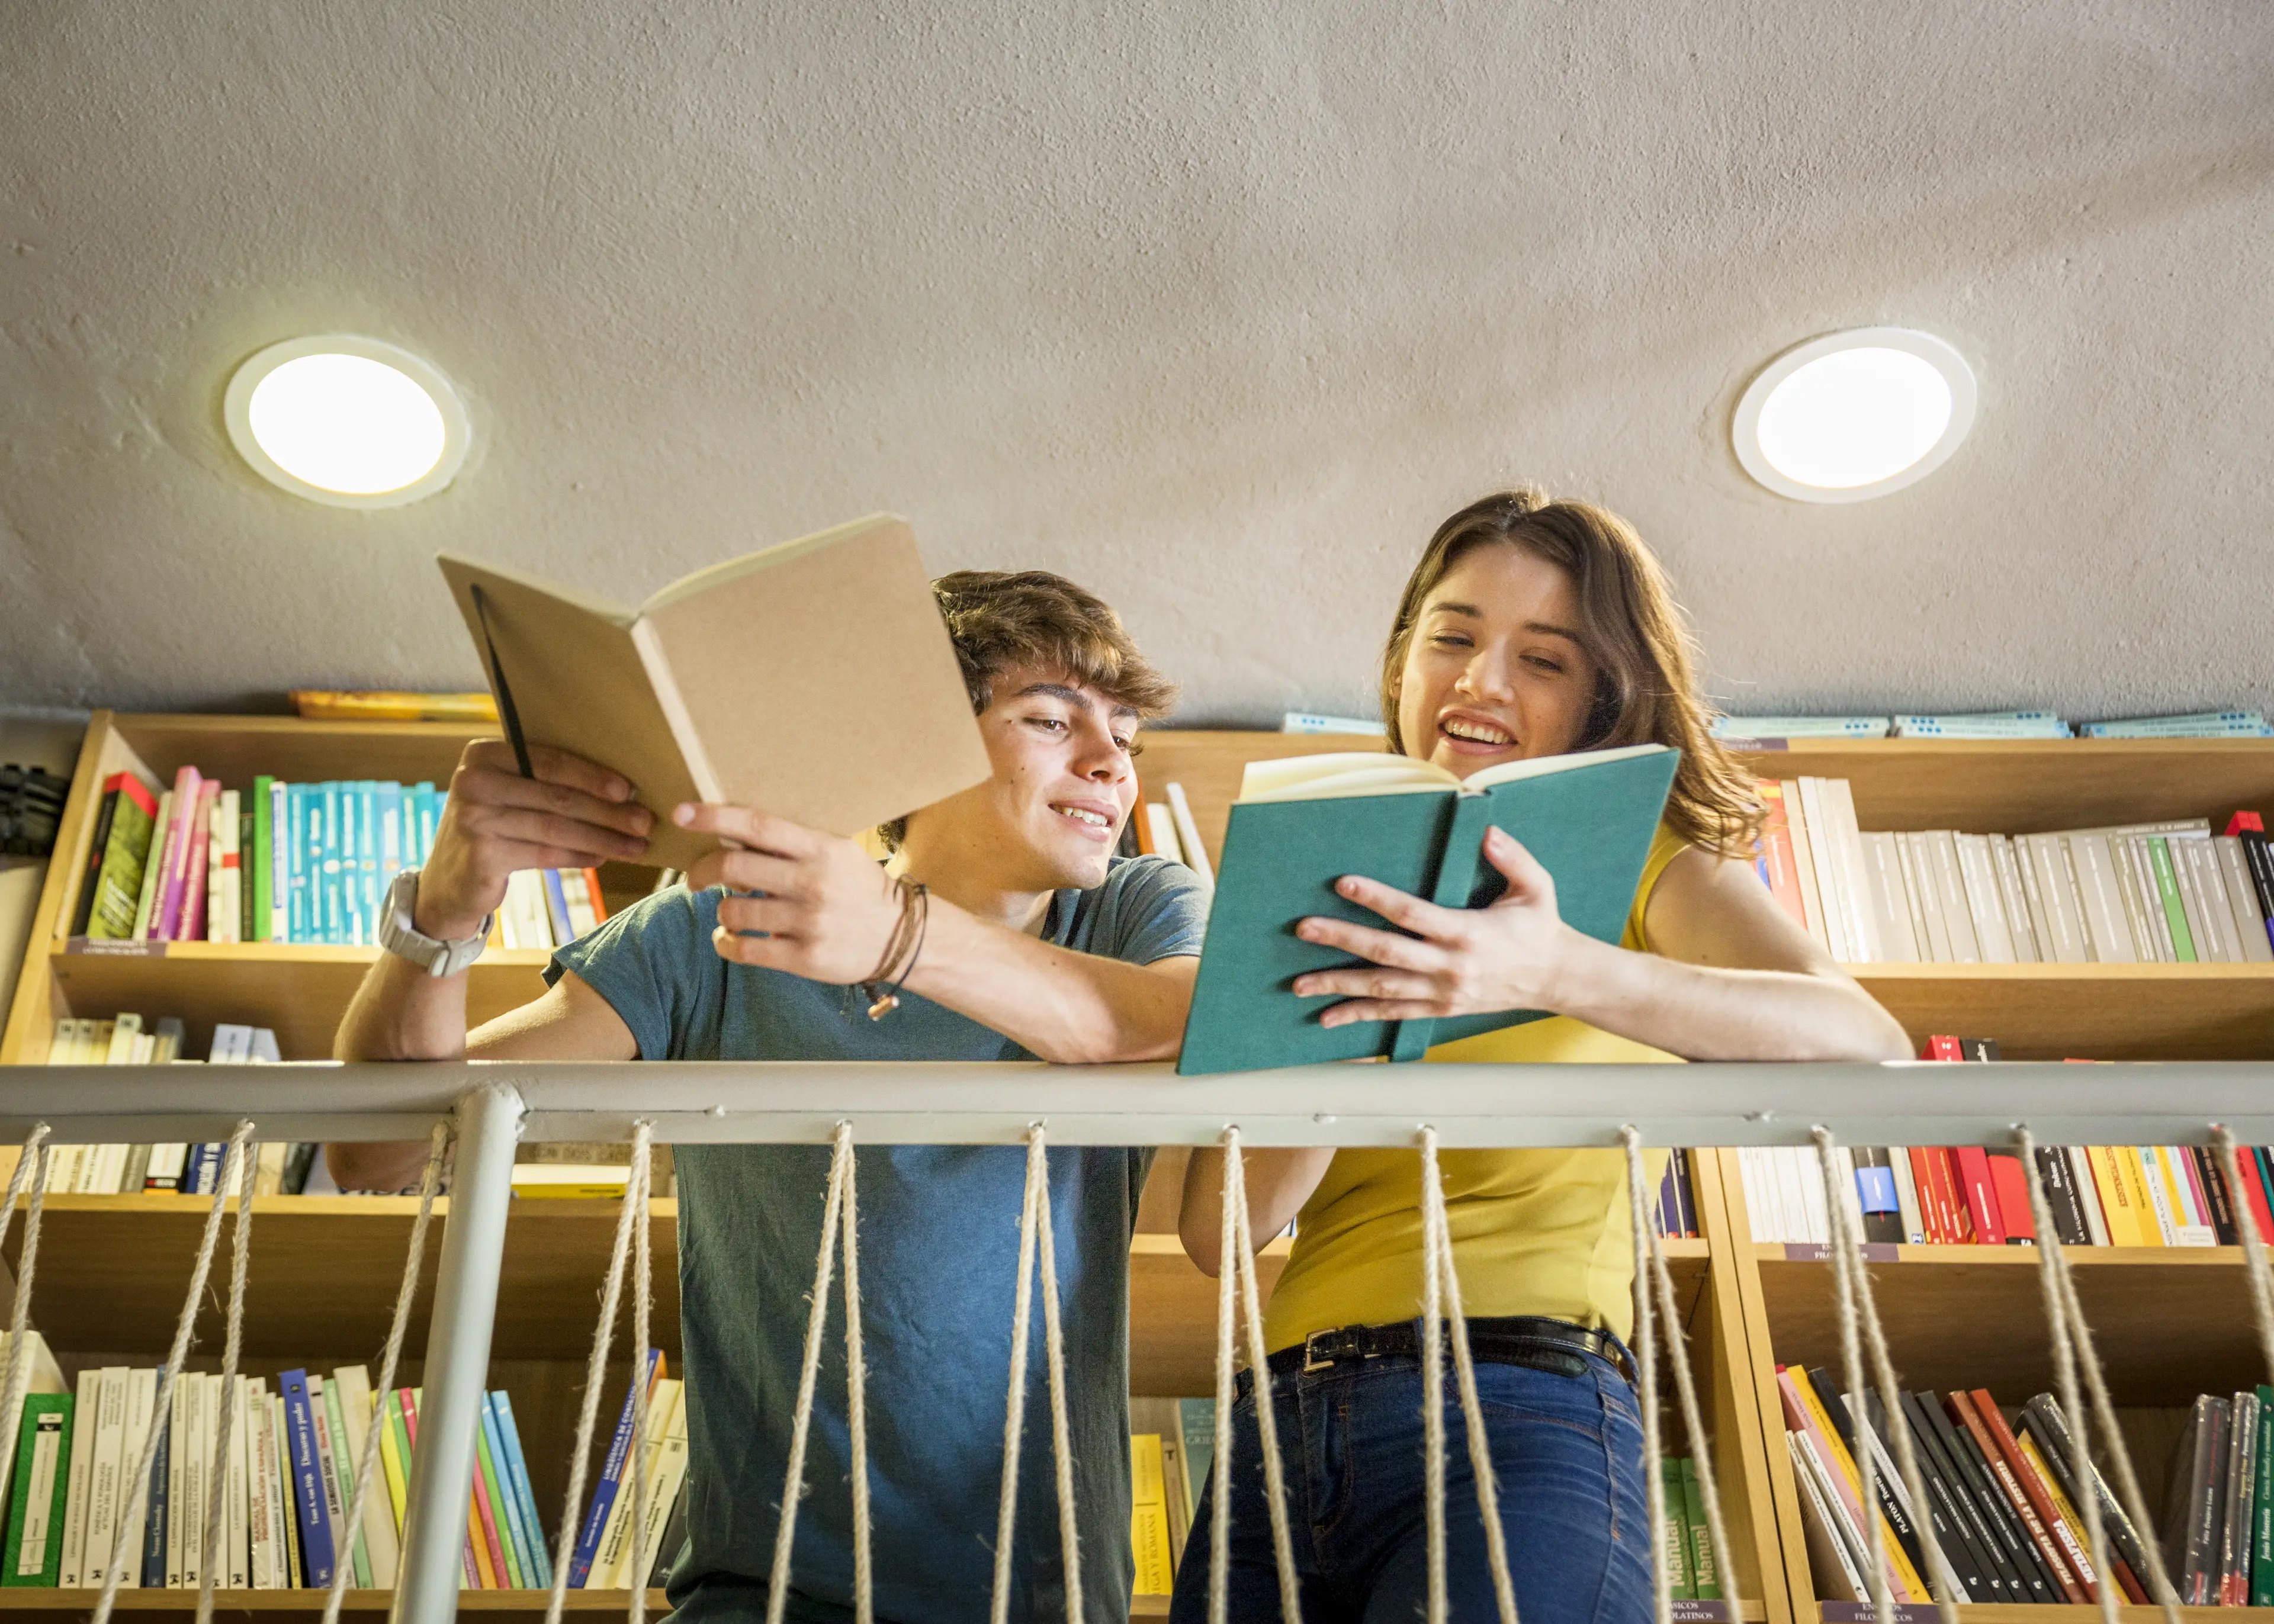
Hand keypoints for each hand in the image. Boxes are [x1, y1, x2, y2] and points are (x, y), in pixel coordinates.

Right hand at [415, 741, 652, 938]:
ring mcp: (474, 819)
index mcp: (483, 754)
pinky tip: (603, 858)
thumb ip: (544, 782)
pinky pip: (545, 854)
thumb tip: (620, 787)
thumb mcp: (507, 795)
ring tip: (636, 846)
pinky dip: (579, 856)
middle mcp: (473, 782)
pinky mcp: (481, 855)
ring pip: (556, 827)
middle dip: (608, 810)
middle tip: (645, 821)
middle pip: (557, 795)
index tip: (630, 789)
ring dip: (603, 837)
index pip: (549, 761)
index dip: (594, 775)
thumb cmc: (492, 829)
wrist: (447, 884)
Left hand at [677, 803, 904, 983]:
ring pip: (734, 912)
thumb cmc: (860, 888)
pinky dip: (726, 943)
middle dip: (701, 872)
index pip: (757, 826)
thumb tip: (732, 837)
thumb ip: (793, 845)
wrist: (902, 936)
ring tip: (730, 912)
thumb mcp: (837, 853)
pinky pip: (745, 950)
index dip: (714, 818)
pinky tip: (729, 939)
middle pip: (733, 869)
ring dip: (722, 912)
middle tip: (695, 878)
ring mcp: (808, 922)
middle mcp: (813, 883)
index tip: (683, 813)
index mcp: (821, 849)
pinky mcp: (805, 958)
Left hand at [1291, 826, 1577, 1027]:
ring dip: (1339, 986)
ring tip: (1300, 983)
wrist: (1556, 978)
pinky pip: (1394, 1015)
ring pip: (1383, 990)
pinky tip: (1328, 1017)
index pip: (1412, 914)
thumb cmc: (1541, 928)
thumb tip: (1488, 832)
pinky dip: (1359, 1016)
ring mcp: (1443, 992)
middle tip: (1304, 929)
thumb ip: (1513, 858)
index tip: (1343, 884)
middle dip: (1342, 940)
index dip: (1376, 898)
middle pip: (1386, 953)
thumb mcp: (1537, 887)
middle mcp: (1450, 966)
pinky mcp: (1441, 1009)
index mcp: (1467, 932)